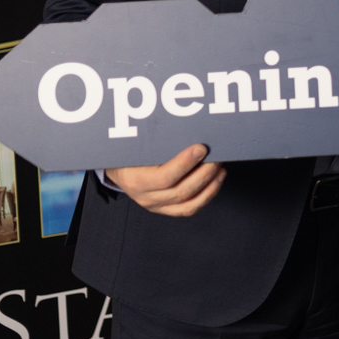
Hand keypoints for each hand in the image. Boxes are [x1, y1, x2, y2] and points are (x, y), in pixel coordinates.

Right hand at [104, 144, 224, 215]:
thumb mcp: (135, 146)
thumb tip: (185, 127)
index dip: (185, 163)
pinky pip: (189, 209)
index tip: (201, 148)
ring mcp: (156, 206)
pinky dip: (207, 196)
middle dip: (204, 173)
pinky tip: (215, 181)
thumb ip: (156, 141)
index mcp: (135, 181)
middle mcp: (146, 197)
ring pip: (188, 204)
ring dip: (210, 186)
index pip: (164, 177)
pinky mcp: (166, 210)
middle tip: (217, 157)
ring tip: (220, 169)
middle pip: (181, 192)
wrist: (118, 171)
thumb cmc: (129, 154)